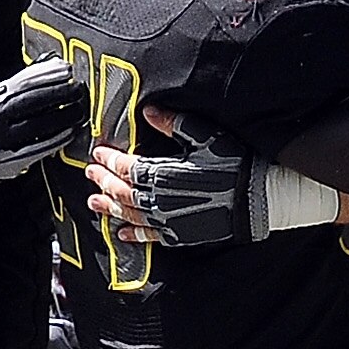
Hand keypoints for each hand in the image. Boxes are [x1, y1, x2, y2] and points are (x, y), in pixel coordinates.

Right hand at [0, 59, 87, 184]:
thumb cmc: (8, 117)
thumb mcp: (13, 95)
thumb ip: (32, 79)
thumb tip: (56, 60)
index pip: (23, 81)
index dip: (47, 74)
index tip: (68, 70)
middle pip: (31, 101)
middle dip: (58, 93)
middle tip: (78, 89)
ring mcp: (6, 136)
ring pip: (37, 125)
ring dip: (62, 116)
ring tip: (79, 110)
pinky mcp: (16, 156)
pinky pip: (41, 146)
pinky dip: (59, 138)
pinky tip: (72, 130)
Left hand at [86, 126, 338, 248]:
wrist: (258, 199)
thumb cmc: (235, 164)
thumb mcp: (206, 136)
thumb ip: (175, 124)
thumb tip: (149, 112)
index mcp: (162, 173)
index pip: (126, 166)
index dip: (110, 160)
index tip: (99, 153)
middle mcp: (159, 198)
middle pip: (122, 191)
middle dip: (104, 181)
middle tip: (90, 174)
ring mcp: (167, 219)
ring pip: (130, 214)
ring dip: (110, 208)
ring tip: (94, 202)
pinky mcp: (179, 235)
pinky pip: (149, 235)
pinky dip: (133, 233)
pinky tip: (122, 233)